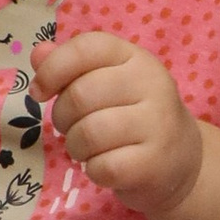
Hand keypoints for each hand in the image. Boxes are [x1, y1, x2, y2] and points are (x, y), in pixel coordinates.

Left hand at [37, 33, 203, 219]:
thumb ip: (70, 66)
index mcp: (136, 58)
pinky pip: (101, 167)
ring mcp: (157, 124)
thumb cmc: (133, 115)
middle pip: (80, 95)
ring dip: (75, 146)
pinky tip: (106, 166)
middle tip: (71, 126)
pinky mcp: (153, 163)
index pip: (87, 48)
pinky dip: (93, 171)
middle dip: (62, 117)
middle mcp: (152, 85)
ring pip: (88, 134)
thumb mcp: (106, 82)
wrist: (180, 158)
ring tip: (88, 148)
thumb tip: (38, 54)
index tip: (40, 91)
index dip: (53, 68)